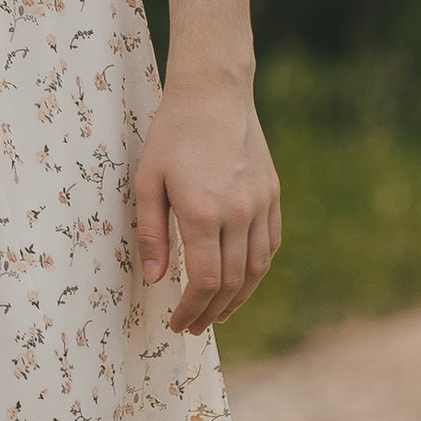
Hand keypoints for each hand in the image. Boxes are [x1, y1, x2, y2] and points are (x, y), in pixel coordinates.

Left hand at [132, 72, 280, 334]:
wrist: (213, 94)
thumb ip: (153, 234)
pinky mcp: (273, 195)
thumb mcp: (147, 182)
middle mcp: (239, 214)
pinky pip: (270, 245)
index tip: (176, 323)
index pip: (203, 282)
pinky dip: (256, 271)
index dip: (190, 310)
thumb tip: (155, 280)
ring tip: (216, 314)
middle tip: (193, 326)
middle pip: (230, 283)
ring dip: (237, 299)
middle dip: (210, 312)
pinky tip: (240, 281)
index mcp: (203, 213)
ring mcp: (261, 205)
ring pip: (256, 269)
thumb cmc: (171, 135)